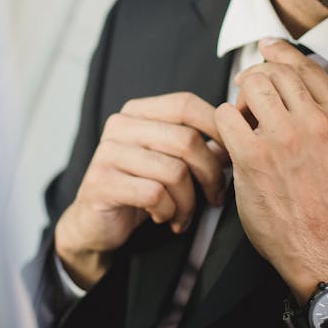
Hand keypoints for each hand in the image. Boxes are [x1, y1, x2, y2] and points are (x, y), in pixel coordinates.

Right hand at [55, 92, 229, 288]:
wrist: (95, 223)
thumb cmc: (136, 188)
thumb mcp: (167, 161)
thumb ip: (196, 147)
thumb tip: (233, 142)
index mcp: (137, 112)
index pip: (185, 104)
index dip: (216, 127)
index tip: (230, 155)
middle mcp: (120, 126)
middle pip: (186, 140)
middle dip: (210, 174)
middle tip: (214, 196)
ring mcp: (108, 153)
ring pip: (174, 171)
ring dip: (188, 202)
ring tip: (183, 213)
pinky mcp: (102, 182)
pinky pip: (155, 194)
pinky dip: (168, 211)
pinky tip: (163, 217)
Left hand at [214, 38, 327, 303]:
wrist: (314, 242)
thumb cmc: (319, 197)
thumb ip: (317, 111)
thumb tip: (282, 73)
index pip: (306, 67)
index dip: (281, 53)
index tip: (267, 48)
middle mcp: (316, 122)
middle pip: (275, 71)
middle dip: (256, 78)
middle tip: (247, 98)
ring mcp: (285, 137)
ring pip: (252, 84)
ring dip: (240, 97)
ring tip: (242, 119)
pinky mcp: (254, 155)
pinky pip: (226, 114)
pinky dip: (223, 122)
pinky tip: (230, 138)